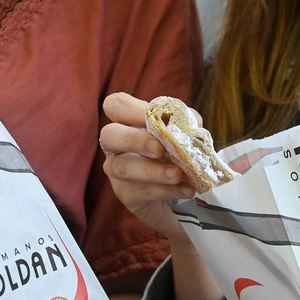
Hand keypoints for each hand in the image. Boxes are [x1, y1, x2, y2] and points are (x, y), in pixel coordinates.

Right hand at [99, 92, 192, 241]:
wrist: (179, 191)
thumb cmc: (176, 153)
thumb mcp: (184, 134)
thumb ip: (187, 123)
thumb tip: (189, 123)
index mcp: (128, 123)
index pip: (115, 106)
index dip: (130, 108)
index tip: (154, 118)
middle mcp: (116, 145)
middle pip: (109, 135)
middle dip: (134, 140)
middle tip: (159, 150)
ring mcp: (117, 170)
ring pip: (123, 167)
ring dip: (153, 171)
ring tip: (178, 174)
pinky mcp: (126, 194)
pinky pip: (141, 191)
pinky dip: (166, 190)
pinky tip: (186, 189)